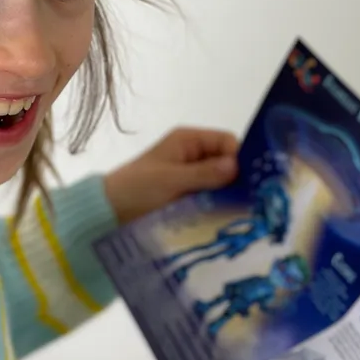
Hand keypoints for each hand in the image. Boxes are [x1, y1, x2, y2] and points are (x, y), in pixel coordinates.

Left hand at [104, 127, 239, 224]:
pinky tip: (225, 218)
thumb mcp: (171, 180)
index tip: (249, 183)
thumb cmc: (137, 188)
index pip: (227, 142)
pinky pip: (210, 196)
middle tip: (250, 202)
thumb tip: (237, 166)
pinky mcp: (187, 194)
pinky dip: (217, 205)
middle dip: (237, 180)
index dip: (240, 159)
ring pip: (221, 182)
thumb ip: (204, 174)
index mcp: (188, 140)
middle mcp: (193, 154)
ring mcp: (190, 174)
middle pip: (227, 163)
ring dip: (227, 195)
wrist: (109, 210)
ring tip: (240, 213)